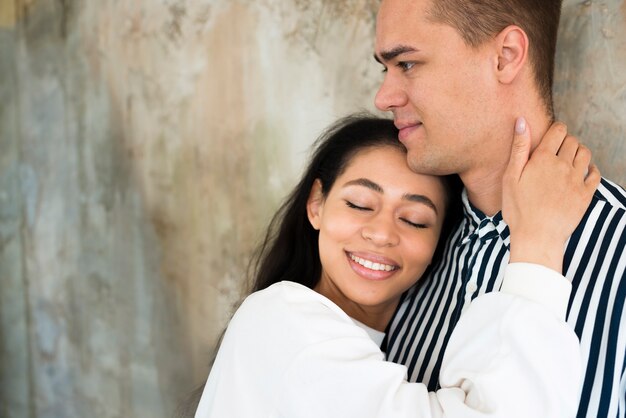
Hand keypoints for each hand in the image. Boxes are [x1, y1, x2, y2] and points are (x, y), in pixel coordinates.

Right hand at [502, 118, 600, 272]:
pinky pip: (595, 174)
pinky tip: (582, 173)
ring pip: (585, 154)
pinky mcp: (585, 194)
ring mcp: (576, 180)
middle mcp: (563, 165)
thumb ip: (519, 148)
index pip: (558, 131)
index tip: (552, 135)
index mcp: (543, 159)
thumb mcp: (510, 177)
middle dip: (566, 141)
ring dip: (579, 152)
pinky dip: (591, 169)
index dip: (556, 130)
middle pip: (572, 141)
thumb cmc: (518, 208)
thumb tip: (522, 121)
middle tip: (557, 150)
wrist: (536, 236)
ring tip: (569, 159)